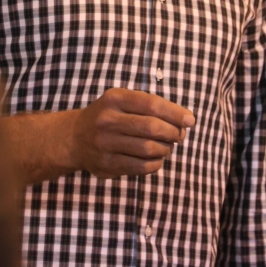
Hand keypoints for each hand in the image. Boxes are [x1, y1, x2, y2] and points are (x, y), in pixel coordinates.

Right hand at [71, 88, 193, 178]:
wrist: (75, 138)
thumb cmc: (110, 116)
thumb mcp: (123, 101)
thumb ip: (152, 107)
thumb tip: (186, 121)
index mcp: (115, 99)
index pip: (152, 104)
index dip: (175, 113)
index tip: (190, 120)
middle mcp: (107, 120)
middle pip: (152, 127)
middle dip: (173, 132)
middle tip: (179, 135)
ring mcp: (105, 144)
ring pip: (149, 149)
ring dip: (165, 149)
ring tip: (166, 146)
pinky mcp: (106, 165)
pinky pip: (141, 167)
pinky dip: (156, 163)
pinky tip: (156, 158)